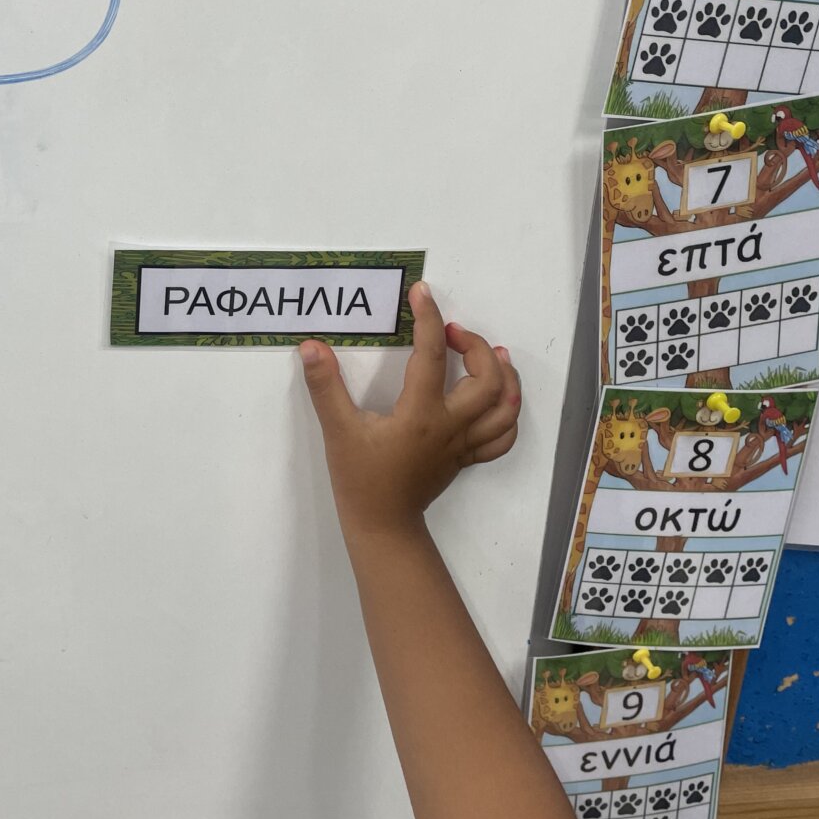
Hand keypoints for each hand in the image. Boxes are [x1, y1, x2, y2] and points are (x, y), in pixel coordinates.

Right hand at [299, 282, 519, 531]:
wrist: (382, 525)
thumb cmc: (360, 478)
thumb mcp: (337, 430)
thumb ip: (325, 387)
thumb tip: (312, 347)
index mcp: (421, 415)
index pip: (432, 355)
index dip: (428, 317)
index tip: (421, 293)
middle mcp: (451, 426)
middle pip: (488, 379)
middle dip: (476, 346)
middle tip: (452, 332)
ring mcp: (464, 444)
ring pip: (505, 407)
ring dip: (505, 376)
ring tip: (491, 353)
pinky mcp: (467, 458)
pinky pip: (502, 436)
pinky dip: (507, 413)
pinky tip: (496, 397)